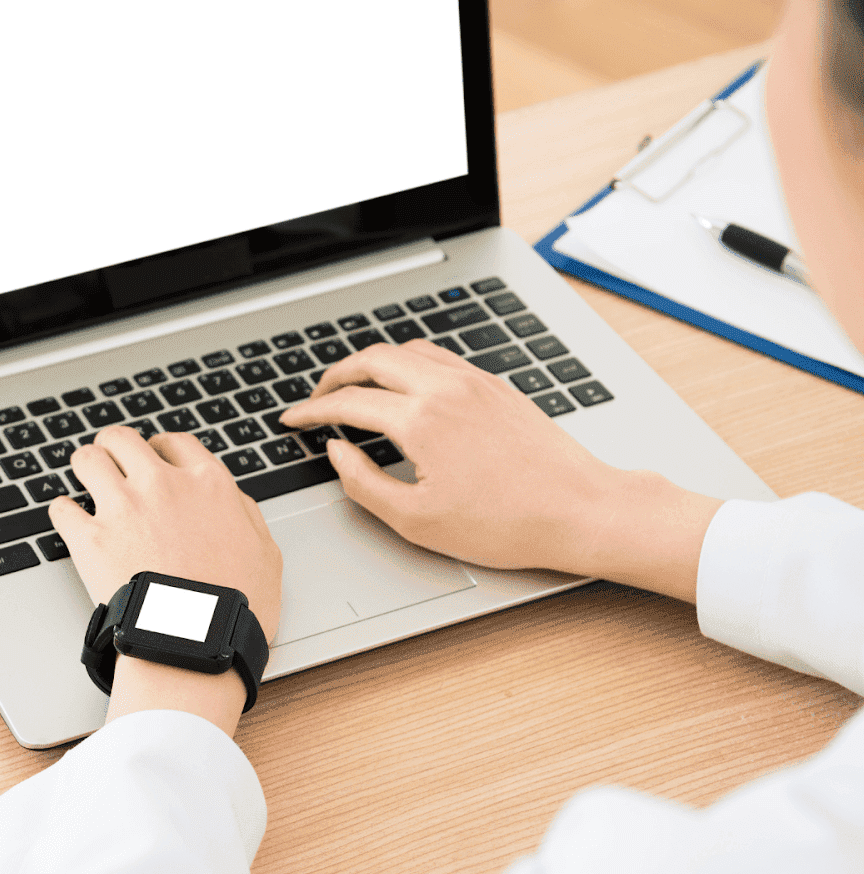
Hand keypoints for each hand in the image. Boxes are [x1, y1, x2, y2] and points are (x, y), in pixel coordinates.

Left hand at [49, 425, 282, 734]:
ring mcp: (123, 509)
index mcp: (207, 484)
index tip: (152, 457)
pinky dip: (63, 512)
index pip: (174, 443)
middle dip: (114, 448)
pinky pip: (62, 508)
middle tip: (111, 461)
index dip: (159, 448)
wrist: (195, 645)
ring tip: (85, 478)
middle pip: (123, 440)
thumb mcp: (266, 553)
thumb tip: (231, 498)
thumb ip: (246, 514)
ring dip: (85, 467)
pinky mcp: (89, 539)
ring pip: (87, 459)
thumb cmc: (234, 609)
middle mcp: (162, 485)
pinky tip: (69, 518)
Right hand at [279, 340, 721, 601]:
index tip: (294, 420)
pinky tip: (405, 387)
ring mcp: (474, 381)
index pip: (348, 401)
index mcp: (421, 420)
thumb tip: (339, 452)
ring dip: (372, 363)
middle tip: (316, 398)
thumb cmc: (506, 524)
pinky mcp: (496, 386)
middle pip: (372, 359)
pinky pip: (439, 357)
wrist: (579, 509)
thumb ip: (363, 483)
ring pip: (407, 350)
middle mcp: (445, 388)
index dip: (311, 411)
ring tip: (355, 387)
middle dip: (335, 375)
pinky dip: (408, 363)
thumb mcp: (416, 520)